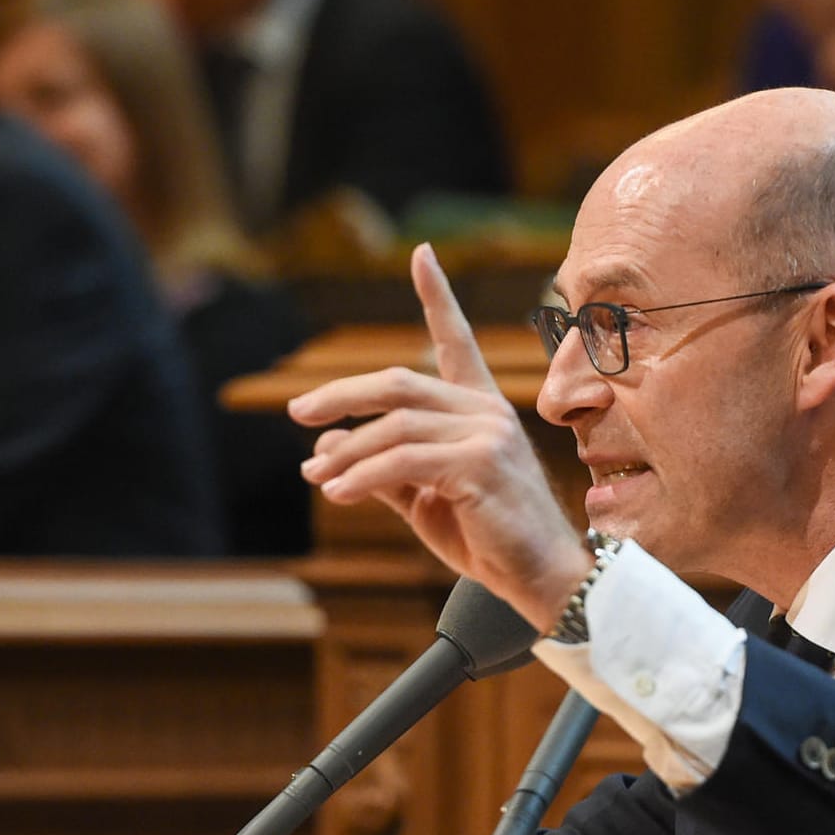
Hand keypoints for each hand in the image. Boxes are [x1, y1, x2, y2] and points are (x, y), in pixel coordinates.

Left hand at [289, 244, 588, 628]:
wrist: (538, 579)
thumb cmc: (486, 538)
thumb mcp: (422, 498)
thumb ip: (379, 467)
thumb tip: (322, 443)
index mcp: (478, 409)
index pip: (454, 341)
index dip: (437, 296)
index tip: (421, 255)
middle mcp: (485, 410)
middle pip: (398, 383)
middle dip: (341, 394)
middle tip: (296, 412)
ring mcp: (486, 433)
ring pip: (394, 426)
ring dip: (345, 451)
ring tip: (315, 474)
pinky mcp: (480, 463)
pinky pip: (404, 462)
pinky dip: (362, 476)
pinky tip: (337, 493)